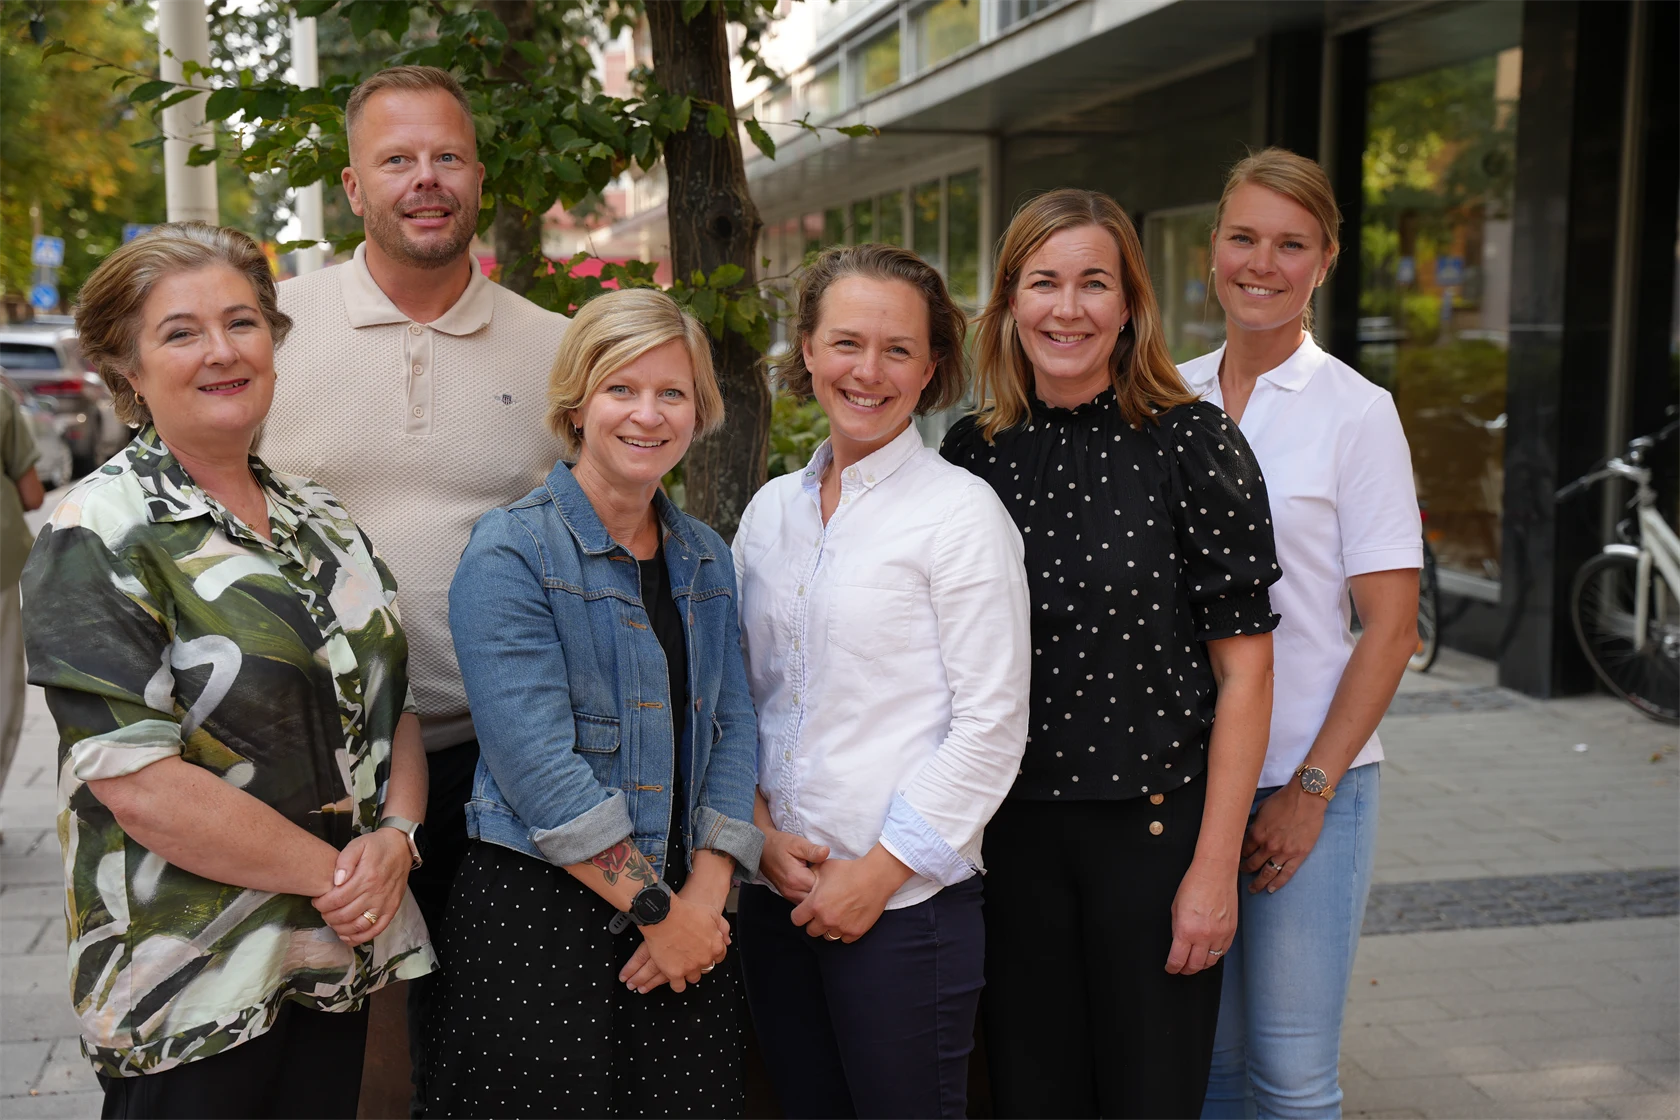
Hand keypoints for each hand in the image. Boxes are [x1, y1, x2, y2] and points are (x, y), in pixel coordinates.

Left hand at [312, 828, 411, 946]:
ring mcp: (385, 903)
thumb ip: (344, 861)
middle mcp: (376, 893)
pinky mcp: (392, 909)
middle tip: (323, 911)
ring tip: (333, 922)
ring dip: (341, 929)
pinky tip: (348, 936)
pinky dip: (361, 937)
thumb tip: (336, 881)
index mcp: (366, 877)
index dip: (322, 904)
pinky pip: (376, 929)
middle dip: (328, 916)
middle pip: (345, 915)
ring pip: (359, 926)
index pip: (337, 899)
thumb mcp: (358, 845)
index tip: (316, 901)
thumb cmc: (377, 846)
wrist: (402, 847)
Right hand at [639, 893, 727, 992]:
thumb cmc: (685, 912)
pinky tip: (673, 976)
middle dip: (699, 962)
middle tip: (689, 954)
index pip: (718, 957)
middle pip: (706, 968)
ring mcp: (690, 967)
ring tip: (680, 964)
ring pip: (693, 978)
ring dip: (688, 972)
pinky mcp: (675, 973)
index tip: (703, 950)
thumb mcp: (710, 913)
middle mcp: (705, 959)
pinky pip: (679, 986)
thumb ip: (722, 926)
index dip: (710, 953)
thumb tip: (727, 939)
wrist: (663, 916)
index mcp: (716, 946)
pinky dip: (676, 983)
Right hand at [759, 826, 829, 902]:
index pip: (822, 888)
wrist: (762, 849)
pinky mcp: (788, 896)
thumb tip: (827, 852)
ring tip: (824, 881)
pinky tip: (815, 884)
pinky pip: (804, 901)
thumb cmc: (780, 844)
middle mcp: (792, 891)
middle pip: (817, 899)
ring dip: (819, 894)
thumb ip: (812, 850)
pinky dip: (811, 895)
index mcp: (797, 879)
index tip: (834, 872)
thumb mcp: (797, 843)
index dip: (831, 880)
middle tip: (831, 877)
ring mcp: (789, 896)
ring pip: (811, 902)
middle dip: (826, 890)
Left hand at [788, 847, 910, 943]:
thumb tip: (803, 881)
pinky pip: (844, 939)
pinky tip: (848, 919)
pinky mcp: (856, 932)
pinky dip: (844, 931)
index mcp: (815, 905)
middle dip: (814, 922)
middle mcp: (826, 919)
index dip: (800, 914)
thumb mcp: (824, 867)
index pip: (796, 919)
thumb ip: (810, 877)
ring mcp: (841, 927)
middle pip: (811, 931)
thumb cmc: (849, 869)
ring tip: (837, 915)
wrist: (875, 876)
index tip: (806, 910)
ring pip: (828, 937)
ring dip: (829, 928)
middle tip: (823, 912)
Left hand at [1167, 859, 1236, 974]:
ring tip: (1194, 962)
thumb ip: (1177, 929)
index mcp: (1187, 930)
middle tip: (1181, 968)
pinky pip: (1222, 952)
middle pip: (1195, 966)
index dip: (1172, 967)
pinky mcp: (1231, 931)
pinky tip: (1208, 952)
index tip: (1170, 968)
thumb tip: (1178, 944)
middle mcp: (1205, 936)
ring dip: (1200, 965)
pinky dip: (1214, 956)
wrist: (1215, 873)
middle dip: (1185, 970)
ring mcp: (1220, 935)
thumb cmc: (1193, 885)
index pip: (1178, 960)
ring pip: (1211, 962)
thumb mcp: (1175, 908)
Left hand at [1241, 785, 1326, 894]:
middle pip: (1252, 864)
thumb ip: (1254, 823)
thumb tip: (1249, 831)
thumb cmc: (1283, 799)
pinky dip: (1278, 883)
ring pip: (1267, 873)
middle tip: (1241, 875)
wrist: (1306, 798)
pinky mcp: (1298, 855)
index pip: (1243, 851)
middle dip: (1245, 870)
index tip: (1235, 860)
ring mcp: (1284, 852)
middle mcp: (1268, 846)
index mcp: (1257, 833)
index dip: (1238, 856)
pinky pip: (1286, 874)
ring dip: (1258, 883)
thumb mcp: (1261, 808)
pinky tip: (1271, 889)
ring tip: (1253, 889)